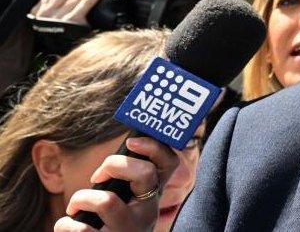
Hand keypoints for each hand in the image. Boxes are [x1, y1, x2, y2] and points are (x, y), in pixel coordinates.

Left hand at [54, 137, 180, 231]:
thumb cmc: (111, 226)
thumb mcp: (127, 204)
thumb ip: (126, 183)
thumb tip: (117, 151)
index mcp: (152, 197)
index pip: (169, 164)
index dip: (154, 147)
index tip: (130, 142)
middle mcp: (147, 213)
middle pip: (145, 173)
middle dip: (114, 164)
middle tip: (97, 177)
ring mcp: (129, 231)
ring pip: (106, 201)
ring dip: (80, 198)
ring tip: (74, 208)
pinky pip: (81, 228)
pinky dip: (65, 225)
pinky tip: (67, 228)